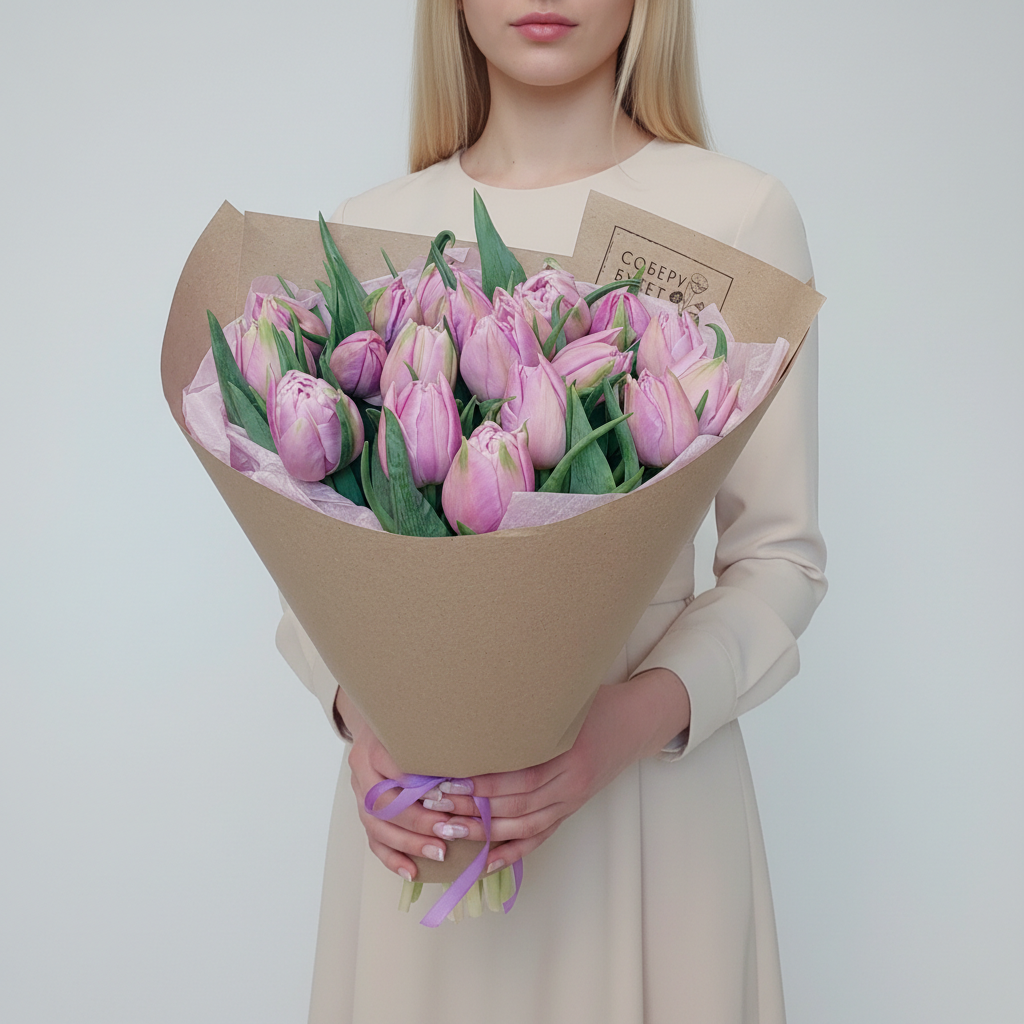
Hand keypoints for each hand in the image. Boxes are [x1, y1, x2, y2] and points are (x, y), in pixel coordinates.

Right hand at [337, 689, 456, 881]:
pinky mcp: (363, 812)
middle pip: (384, 804)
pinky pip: (374, 841)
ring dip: (410, 844)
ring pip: (377, 826)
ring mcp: (359, 793)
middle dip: (419, 822)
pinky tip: (412, 871)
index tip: (448, 798)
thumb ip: (437, 746)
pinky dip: (393, 858)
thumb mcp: (421, 729)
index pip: (395, 771)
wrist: (378, 724)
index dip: (422, 788)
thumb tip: (470, 767)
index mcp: (375, 746)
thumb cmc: (407, 729)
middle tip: (449, 832)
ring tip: (440, 853)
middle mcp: (362, 770)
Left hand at [420, 668, 689, 870]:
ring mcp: (572, 800)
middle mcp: (572, 783)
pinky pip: (540, 836)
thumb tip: (482, 698)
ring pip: (524, 825)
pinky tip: (486, 860)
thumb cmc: (599, 703)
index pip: (520, 777)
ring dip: (484, 831)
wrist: (638, 720)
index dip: (483, 783)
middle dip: (472, 807)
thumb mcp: (569, 697)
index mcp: (571, 754)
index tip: (447, 780)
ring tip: (447, 829)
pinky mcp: (571, 809)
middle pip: (516, 804)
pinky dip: (513, 851)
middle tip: (434, 806)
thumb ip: (532, 706)